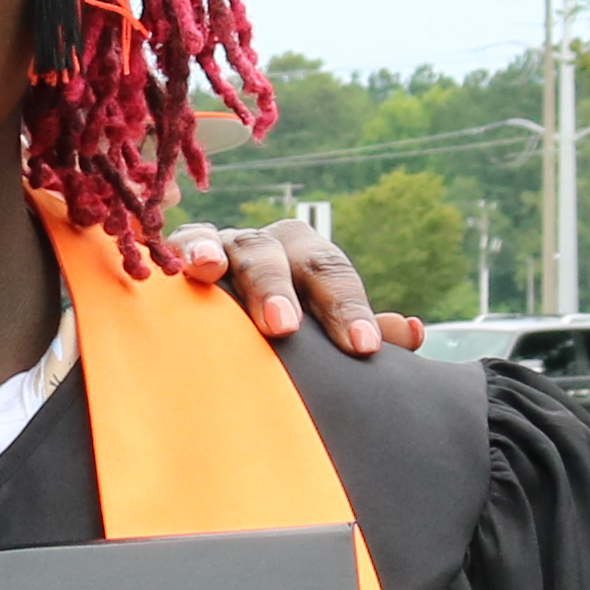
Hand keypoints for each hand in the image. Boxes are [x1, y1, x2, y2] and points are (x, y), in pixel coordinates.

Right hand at [170, 219, 414, 356]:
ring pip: (230, 243)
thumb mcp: (322, 344)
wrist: (221, 344)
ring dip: (224, 257)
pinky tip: (190, 266)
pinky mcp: (178, 258)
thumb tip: (411, 333)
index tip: (362, 347)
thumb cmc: (284, 345)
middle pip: (281, 252)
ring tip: (212, 274)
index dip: (348, 307)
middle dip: (282, 287)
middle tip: (284, 328)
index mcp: (307, 261)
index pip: (333, 276)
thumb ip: (362, 337)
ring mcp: (222, 249)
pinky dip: (185, 248)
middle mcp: (268, 247)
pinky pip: (179, 244)